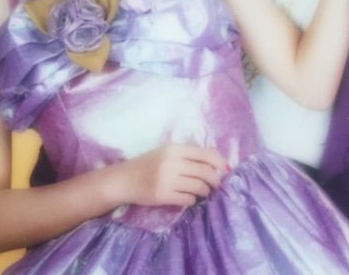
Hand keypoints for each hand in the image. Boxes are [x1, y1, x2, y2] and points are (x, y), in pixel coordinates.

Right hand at [112, 144, 226, 207]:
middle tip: (216, 184)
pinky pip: (188, 200)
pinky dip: (192, 200)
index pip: (205, 154)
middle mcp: (172, 162)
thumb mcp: (166, 153)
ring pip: (199, 187)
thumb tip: (215, 163)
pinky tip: (188, 198)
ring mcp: (168, 180)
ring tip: (203, 192)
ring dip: (205, 191)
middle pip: (205, 171)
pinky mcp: (163, 196)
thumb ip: (187, 155)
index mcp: (175, 149)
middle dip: (215, 179)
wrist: (124, 179)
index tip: (224, 169)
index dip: (219, 162)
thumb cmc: (147, 164)